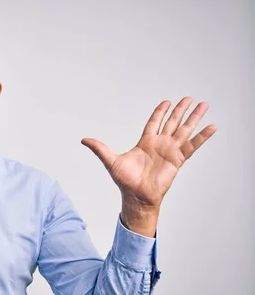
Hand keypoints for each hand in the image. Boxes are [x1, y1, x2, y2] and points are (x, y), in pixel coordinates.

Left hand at [81, 97, 216, 234]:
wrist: (137, 196)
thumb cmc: (125, 181)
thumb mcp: (111, 161)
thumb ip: (100, 149)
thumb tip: (84, 140)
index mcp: (145, 142)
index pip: (154, 122)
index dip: (160, 112)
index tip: (167, 102)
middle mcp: (160, 144)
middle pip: (172, 122)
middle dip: (180, 110)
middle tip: (189, 98)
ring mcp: (170, 151)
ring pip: (184, 130)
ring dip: (194, 118)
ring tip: (204, 105)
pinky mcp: (178, 160)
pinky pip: (192, 145)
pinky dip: (202, 136)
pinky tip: (211, 127)